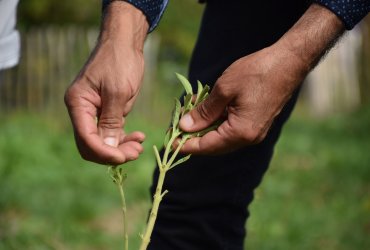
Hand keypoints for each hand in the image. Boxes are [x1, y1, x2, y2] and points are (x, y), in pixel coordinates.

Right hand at [64, 2, 148, 164]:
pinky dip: (124, 138)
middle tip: (136, 152)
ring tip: (140, 146)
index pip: (85, 138)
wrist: (125, 44)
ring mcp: (94, 112)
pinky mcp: (106, 112)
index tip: (123, 157)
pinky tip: (139, 137)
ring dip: (121, 148)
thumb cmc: (120, 62)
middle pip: (92, 144)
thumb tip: (108, 148)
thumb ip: (111, 121)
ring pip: (103, 141)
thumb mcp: (117, 92)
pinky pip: (112, 133)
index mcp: (78, 103)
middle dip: (112, 153)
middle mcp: (82, 110)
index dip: (103, 152)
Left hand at [179, 3, 343, 153]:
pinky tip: (206, 113)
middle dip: (193, 139)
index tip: (168, 142)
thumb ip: (203, 112)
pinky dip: (216, 125)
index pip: (207, 146)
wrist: (288, 63)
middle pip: (214, 146)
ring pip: (222, 139)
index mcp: (241, 132)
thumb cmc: (256, 72)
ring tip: (187, 119)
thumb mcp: (224, 90)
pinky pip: (231, 131)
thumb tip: (185, 127)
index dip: (186, 145)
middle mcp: (249, 138)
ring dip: (204, 131)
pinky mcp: (256, 124)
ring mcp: (254, 133)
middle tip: (175, 130)